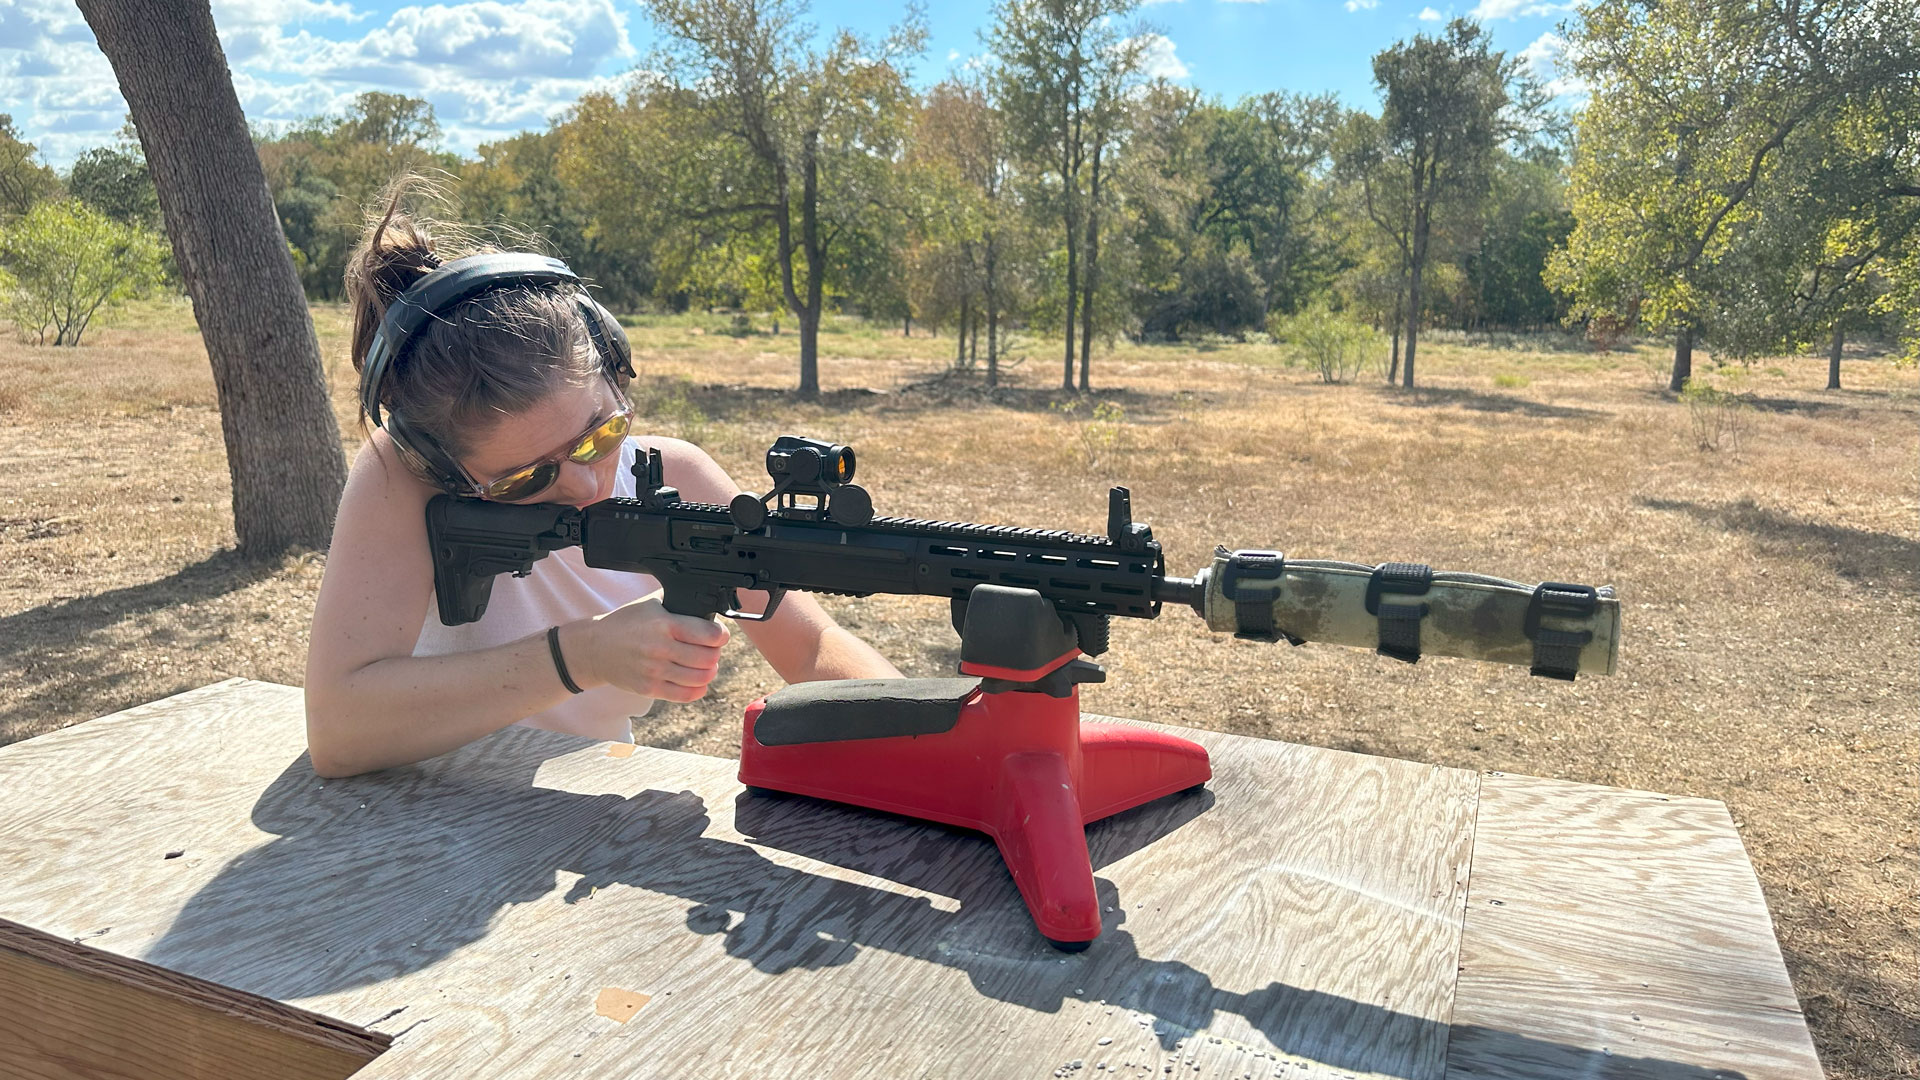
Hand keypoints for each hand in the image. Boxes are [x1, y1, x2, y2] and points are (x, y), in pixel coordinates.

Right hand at [566, 598, 730, 702]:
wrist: (595, 648)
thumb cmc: (626, 623)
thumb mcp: (651, 604)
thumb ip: (679, 602)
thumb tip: (709, 601)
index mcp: (664, 624)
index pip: (709, 634)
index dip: (721, 635)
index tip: (720, 634)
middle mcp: (660, 648)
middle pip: (708, 658)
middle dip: (715, 653)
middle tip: (711, 649)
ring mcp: (654, 671)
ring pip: (701, 678)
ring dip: (709, 672)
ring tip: (705, 665)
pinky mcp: (649, 688)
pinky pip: (685, 695)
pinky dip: (698, 689)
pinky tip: (696, 681)